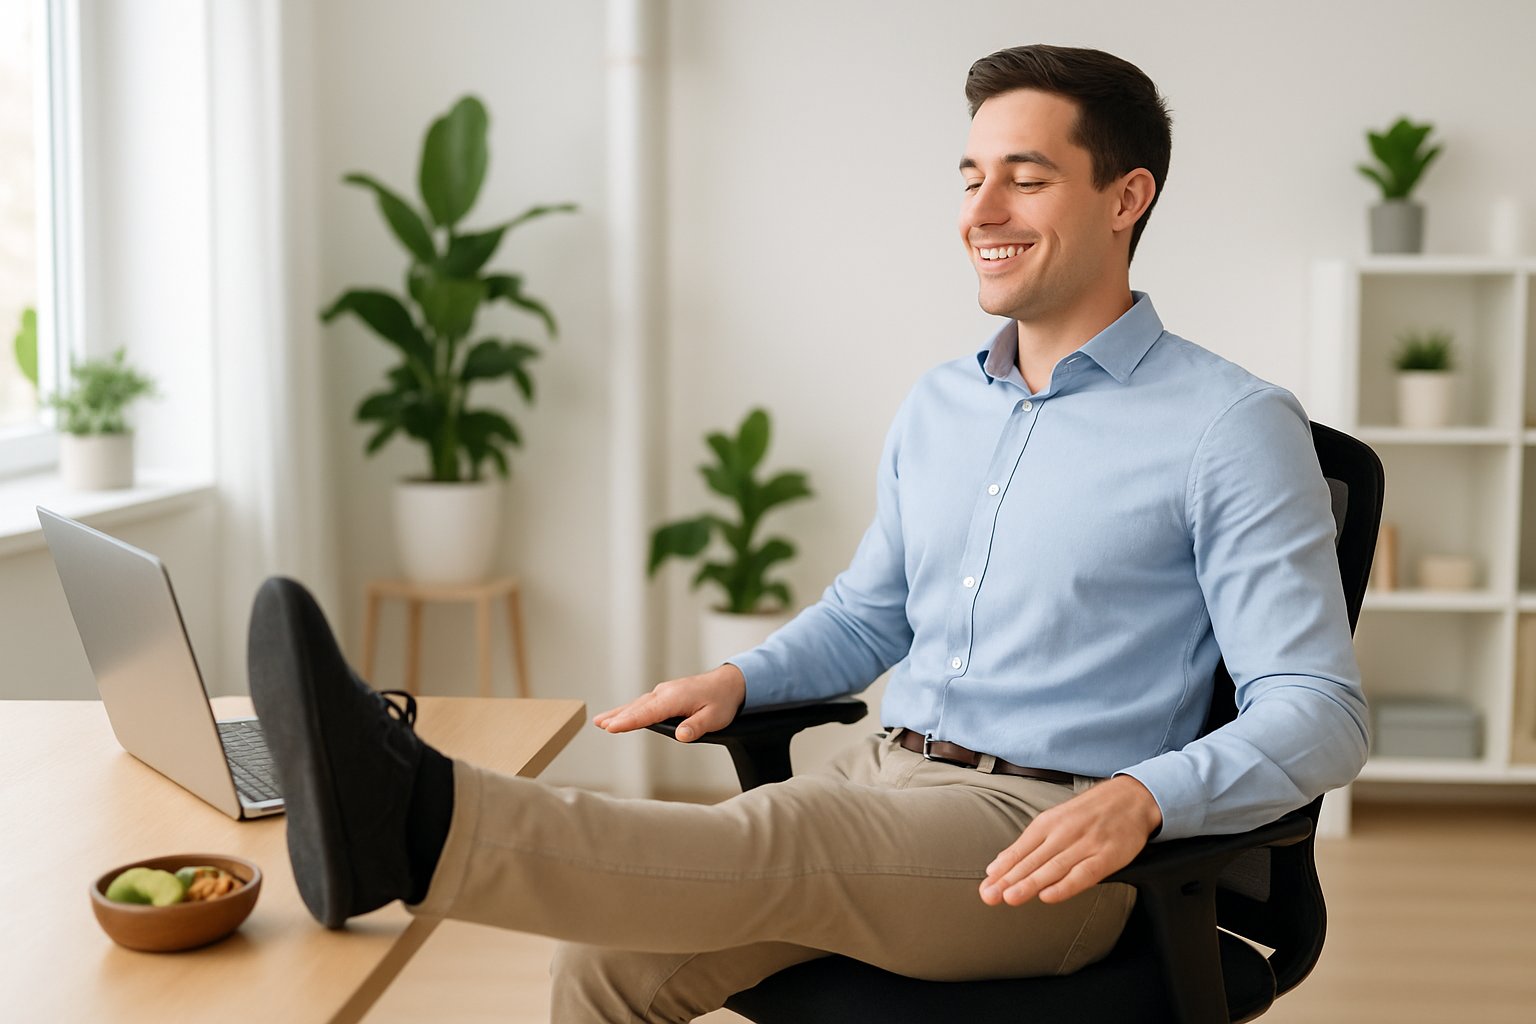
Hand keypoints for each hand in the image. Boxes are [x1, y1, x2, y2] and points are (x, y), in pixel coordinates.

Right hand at [593, 663, 746, 741]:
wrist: (729, 683)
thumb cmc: (722, 700)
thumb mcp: (715, 717)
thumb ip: (696, 726)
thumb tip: (681, 735)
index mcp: (675, 698)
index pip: (647, 712)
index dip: (629, 721)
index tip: (612, 727)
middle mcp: (665, 692)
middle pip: (637, 707)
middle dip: (618, 717)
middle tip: (599, 725)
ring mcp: (663, 692)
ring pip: (637, 704)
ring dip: (619, 712)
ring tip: (600, 721)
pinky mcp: (664, 694)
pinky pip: (643, 703)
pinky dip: (629, 709)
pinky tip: (620, 715)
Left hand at [979, 775, 1161, 906]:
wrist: (1132, 798)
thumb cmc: (1089, 813)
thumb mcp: (1057, 820)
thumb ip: (1029, 845)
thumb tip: (998, 866)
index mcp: (1048, 823)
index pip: (1020, 850)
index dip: (1002, 870)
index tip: (985, 886)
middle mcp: (1064, 832)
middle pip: (1033, 860)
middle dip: (1009, 879)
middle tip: (990, 896)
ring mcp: (1086, 844)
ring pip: (1054, 867)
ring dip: (1030, 883)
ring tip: (1010, 897)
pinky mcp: (1108, 856)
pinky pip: (1084, 873)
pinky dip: (1065, 886)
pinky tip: (1048, 896)